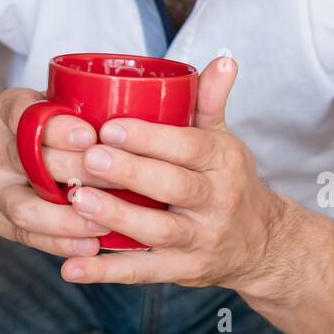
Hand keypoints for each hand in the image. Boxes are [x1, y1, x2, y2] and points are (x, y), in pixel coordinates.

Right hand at [0, 87, 115, 258]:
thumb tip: (135, 114)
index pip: (26, 117)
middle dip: (79, 173)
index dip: (59, 129)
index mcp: (7, 114)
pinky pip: (31, 238)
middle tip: (121, 178)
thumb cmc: (32, 131)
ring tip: (105, 222)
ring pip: (27, 210)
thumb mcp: (43, 107)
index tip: (91, 136)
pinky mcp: (1, 224)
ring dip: (69, 219)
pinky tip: (92, 246)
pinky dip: (63, 244)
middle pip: (33, 164)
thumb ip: (76, 108)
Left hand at [59, 56, 291, 288]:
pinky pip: (143, 272)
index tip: (111, 126)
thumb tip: (222, 60)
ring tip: (76, 201)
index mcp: (224, 163)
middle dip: (130, 172)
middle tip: (88, 157)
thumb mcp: (225, 139)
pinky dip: (106, 272)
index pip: (190, 147)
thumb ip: (210, 101)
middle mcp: (216, 203)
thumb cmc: (230, 181)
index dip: (151, 138)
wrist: (263, 244)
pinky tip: (71, 267)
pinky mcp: (182, 271)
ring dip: (116, 217)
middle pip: (173, 187)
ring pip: (157, 232)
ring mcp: (200, 241)